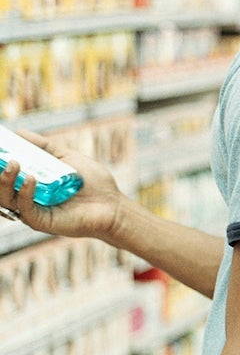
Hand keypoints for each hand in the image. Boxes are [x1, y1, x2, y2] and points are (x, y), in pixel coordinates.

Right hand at [0, 128, 128, 241]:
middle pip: (1, 188)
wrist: (113, 205)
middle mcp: (28, 199)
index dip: (0, 165)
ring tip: (12, 164)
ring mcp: (34, 212)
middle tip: (2, 157)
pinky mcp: (42, 222)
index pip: (6, 176)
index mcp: (31, 185)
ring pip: (6, 199)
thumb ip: (44, 147)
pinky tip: (31, 178)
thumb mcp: (67, 158)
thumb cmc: (93, 183)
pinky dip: (24, 193)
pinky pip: (25, 209)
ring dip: (5, 181)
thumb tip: (19, 132)